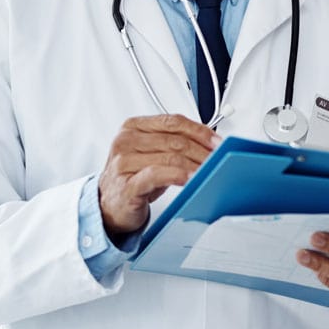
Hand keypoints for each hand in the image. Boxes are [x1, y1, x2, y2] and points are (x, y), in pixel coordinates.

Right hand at [98, 114, 219, 240]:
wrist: (109, 206)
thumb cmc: (134, 178)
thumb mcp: (153, 154)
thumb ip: (175, 142)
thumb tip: (211, 142)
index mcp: (133, 127)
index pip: (173, 122)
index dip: (200, 131)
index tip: (218, 142)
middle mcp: (126, 141)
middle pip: (175, 140)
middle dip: (202, 151)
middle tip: (219, 159)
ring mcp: (124, 162)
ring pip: (170, 157)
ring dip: (195, 165)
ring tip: (210, 170)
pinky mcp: (126, 184)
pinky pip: (157, 175)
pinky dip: (178, 176)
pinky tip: (191, 179)